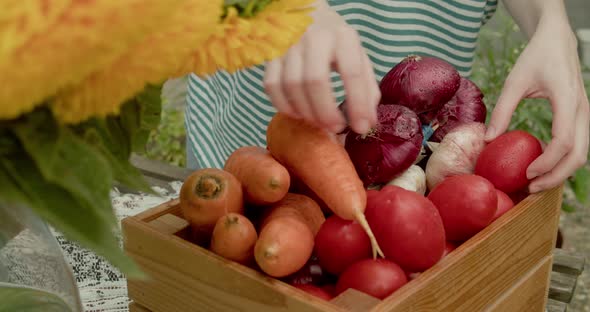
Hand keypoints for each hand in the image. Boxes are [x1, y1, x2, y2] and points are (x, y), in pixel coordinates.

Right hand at [263, 2, 379, 133]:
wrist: (307, 15)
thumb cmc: (336, 42)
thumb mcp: (358, 57)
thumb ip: (366, 89)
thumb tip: (367, 124)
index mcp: (343, 37)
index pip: (352, 73)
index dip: (357, 104)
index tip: (360, 128)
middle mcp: (315, 37)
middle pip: (315, 81)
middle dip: (326, 112)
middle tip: (335, 128)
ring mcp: (289, 45)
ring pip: (291, 85)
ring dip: (306, 112)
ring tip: (318, 122)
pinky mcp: (271, 55)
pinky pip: (271, 86)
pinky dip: (284, 106)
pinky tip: (298, 113)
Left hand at [485, 12, 588, 192]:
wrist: (558, 41)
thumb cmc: (535, 58)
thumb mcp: (514, 82)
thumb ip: (502, 110)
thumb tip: (487, 140)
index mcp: (567, 100)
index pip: (564, 140)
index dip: (547, 162)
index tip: (526, 173)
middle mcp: (582, 110)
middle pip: (579, 154)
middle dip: (556, 176)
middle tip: (530, 188)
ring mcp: (585, 115)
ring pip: (582, 153)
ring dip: (561, 172)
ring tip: (535, 182)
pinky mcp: (581, 118)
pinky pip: (578, 146)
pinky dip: (563, 161)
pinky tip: (541, 166)